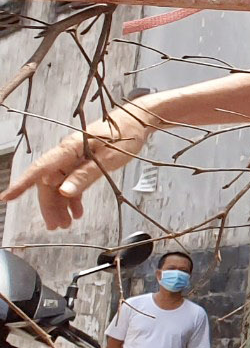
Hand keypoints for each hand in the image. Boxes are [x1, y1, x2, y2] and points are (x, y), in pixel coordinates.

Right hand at [4, 104, 154, 228]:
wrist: (139, 121)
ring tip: (66, 224)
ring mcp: (74, 157)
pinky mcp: (82, 161)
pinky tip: (76, 212)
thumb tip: (64, 192)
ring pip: (59, 184)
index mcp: (70, 148)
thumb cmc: (125, 135)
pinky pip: (71, 181)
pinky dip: (73, 197)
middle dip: (49, 205)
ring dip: (60, 204)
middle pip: (49, 182)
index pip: (40, 169)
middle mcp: (67, 152)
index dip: (22, 184)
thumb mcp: (108, 159)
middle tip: (55, 226)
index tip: (6, 197)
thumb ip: (86, 176)